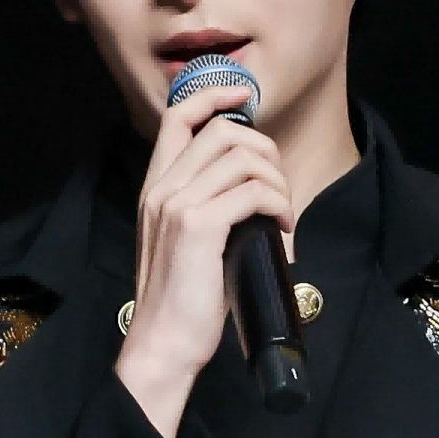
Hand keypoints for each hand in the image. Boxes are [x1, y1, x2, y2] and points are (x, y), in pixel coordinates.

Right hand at [117, 66, 291, 437]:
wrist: (163, 343)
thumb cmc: (182, 301)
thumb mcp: (185, 242)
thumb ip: (206, 207)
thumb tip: (253, 189)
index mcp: (155, 188)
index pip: (178, 116)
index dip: (215, 94)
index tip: (245, 97)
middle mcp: (161, 189)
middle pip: (223, 131)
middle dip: (266, 151)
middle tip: (279, 190)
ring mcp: (178, 205)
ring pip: (244, 158)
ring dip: (278, 183)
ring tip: (283, 216)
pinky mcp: (199, 226)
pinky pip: (253, 192)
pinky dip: (278, 205)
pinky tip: (282, 230)